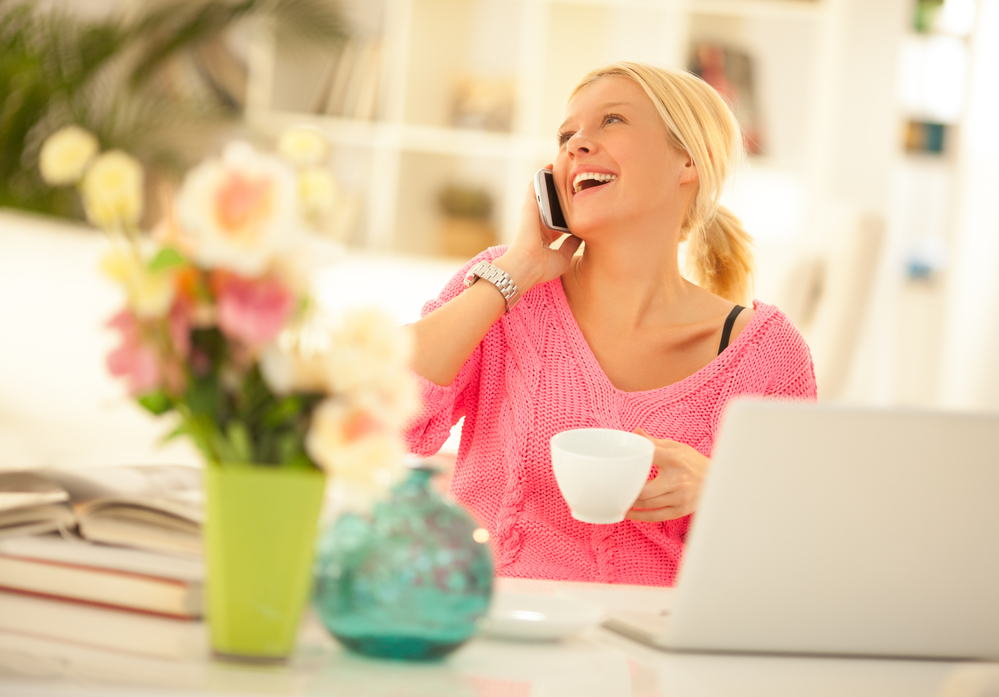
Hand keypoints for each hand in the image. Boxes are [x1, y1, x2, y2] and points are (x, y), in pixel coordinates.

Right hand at [494, 167, 581, 292]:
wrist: (526, 266)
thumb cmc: (542, 267)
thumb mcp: (564, 256)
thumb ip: (572, 244)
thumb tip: (581, 234)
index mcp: (545, 239)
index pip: (557, 223)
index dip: (566, 215)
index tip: (577, 206)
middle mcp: (539, 225)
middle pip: (552, 206)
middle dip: (560, 195)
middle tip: (572, 182)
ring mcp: (533, 215)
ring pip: (543, 195)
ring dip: (550, 182)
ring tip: (562, 168)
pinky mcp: (529, 207)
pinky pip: (534, 188)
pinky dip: (540, 177)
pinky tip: (548, 166)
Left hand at [625, 428, 709, 521]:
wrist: (718, 480)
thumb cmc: (694, 462)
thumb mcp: (677, 447)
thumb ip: (654, 442)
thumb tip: (635, 432)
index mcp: (674, 459)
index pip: (648, 458)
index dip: (631, 461)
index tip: (618, 464)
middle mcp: (677, 480)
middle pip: (644, 489)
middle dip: (628, 490)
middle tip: (616, 488)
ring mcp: (679, 497)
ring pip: (647, 504)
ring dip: (630, 503)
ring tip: (619, 499)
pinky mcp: (681, 510)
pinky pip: (656, 516)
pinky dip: (640, 516)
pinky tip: (629, 513)